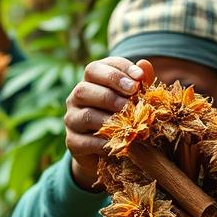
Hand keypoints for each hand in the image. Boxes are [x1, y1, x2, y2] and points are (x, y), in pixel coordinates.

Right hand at [65, 57, 154, 189]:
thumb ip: (139, 82)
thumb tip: (144, 64)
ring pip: (86, 115)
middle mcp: (76, 98)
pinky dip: (106, 142)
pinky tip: (122, 142)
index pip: (95, 68)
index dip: (117, 70)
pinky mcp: (73, 142)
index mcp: (90, 82)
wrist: (109, 152)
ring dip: (110, 118)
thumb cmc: (124, 117)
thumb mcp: (134, 98)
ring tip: (129, 122)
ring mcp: (72, 120)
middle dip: (111, 94)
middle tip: (132, 100)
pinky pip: (86, 141)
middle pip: (84, 89)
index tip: (139, 78)